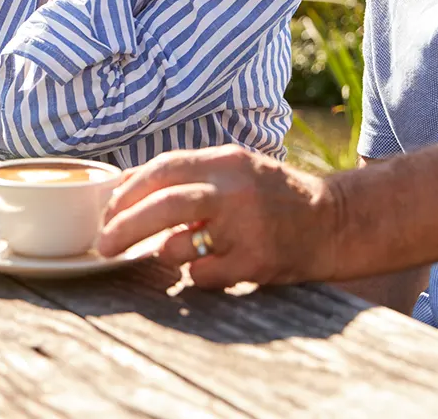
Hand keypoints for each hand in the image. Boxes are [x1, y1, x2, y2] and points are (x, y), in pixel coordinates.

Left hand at [96, 145, 341, 289]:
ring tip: (166, 252)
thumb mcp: (233, 170)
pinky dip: (195, 274)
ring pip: (181, 245)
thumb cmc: (271, 196)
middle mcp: (235, 190)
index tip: (107, 210)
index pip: (164, 168)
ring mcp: (247, 228)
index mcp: (226, 160)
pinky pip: (204, 276)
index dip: (128, 190)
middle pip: (165, 205)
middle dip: (125, 227)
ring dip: (164, 252)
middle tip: (104, 245)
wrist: (333, 221)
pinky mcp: (257, 263)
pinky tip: (207, 267)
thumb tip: (123, 187)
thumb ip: (187, 175)